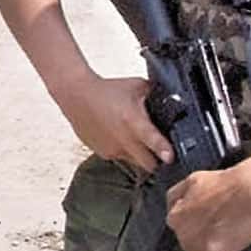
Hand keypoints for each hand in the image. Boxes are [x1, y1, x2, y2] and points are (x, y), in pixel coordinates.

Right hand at [56, 73, 171, 171]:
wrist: (77, 95)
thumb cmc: (105, 90)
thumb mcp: (137, 86)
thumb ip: (155, 94)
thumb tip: (173, 99)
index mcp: (133, 121)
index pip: (153, 142)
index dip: (165, 151)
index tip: (171, 157)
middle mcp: (123, 139)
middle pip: (148, 164)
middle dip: (158, 161)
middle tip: (163, 156)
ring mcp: (112, 148)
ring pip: (134, 162)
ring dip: (140, 156)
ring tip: (138, 141)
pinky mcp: (102, 153)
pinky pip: (120, 158)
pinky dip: (124, 152)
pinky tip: (121, 138)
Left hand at [166, 163, 250, 250]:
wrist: (250, 189)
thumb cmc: (229, 183)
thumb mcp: (194, 180)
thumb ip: (180, 195)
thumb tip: (178, 205)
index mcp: (175, 215)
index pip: (178, 229)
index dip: (194, 227)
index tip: (205, 227)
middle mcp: (180, 231)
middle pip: (187, 244)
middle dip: (200, 241)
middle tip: (220, 234)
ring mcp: (193, 246)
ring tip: (225, 245)